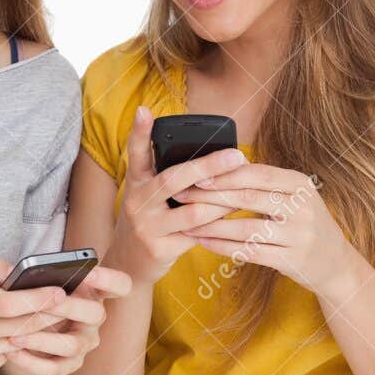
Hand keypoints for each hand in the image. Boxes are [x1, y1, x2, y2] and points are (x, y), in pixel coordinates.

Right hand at [0, 254, 72, 374]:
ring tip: (59, 315)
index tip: (58, 291)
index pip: (4, 303)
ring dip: (43, 330)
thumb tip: (18, 273)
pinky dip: (25, 344)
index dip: (35, 298)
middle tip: (71, 302)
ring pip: (19, 342)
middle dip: (49, 313)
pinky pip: (10, 356)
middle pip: (19, 325)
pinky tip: (36, 333)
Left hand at [0, 263, 131, 374]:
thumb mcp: (44, 279)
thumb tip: (26, 274)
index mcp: (95, 291)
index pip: (120, 284)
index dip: (109, 279)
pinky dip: (31, 362)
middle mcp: (95, 317)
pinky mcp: (72, 363)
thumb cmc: (39, 294)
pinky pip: (55, 368)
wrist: (29, 322)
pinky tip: (11, 351)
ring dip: (42, 340)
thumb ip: (42, 273)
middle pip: (94, 313)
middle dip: (68, 307)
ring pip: (72, 345)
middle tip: (44, 302)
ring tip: (15, 334)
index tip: (88, 272)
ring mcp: (86, 342)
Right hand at [108, 105, 248, 286]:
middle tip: (236, 155)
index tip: (144, 111)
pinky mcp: (160, 248)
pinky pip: (198, 234)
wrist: (129, 264)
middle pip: (173, 179)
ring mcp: (148, 226)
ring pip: (193, 210)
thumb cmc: (149, 220)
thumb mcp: (148, 196)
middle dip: (208, 166)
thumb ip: (168, 178)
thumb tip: (213, 158)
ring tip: (245, 189)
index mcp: (136, 182)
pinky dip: (218, 224)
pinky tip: (234, 217)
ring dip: (223, 200)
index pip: (136, 152)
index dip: (139, 131)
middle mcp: (138, 202)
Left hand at [173, 162, 366, 301]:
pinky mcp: (292, 261)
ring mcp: (299, 236)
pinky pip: (250, 252)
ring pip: (246, 228)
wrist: (336, 264)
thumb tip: (221, 165)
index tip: (196, 175)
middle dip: (211, 196)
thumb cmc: (304, 223)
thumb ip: (266, 183)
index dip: (225, 174)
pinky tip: (204, 242)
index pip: (258, 174)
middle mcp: (303, 207)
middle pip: (248, 197)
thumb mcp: (295, 196)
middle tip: (182, 196)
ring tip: (186, 223)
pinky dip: (223, 247)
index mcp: (301, 184)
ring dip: (212, 226)